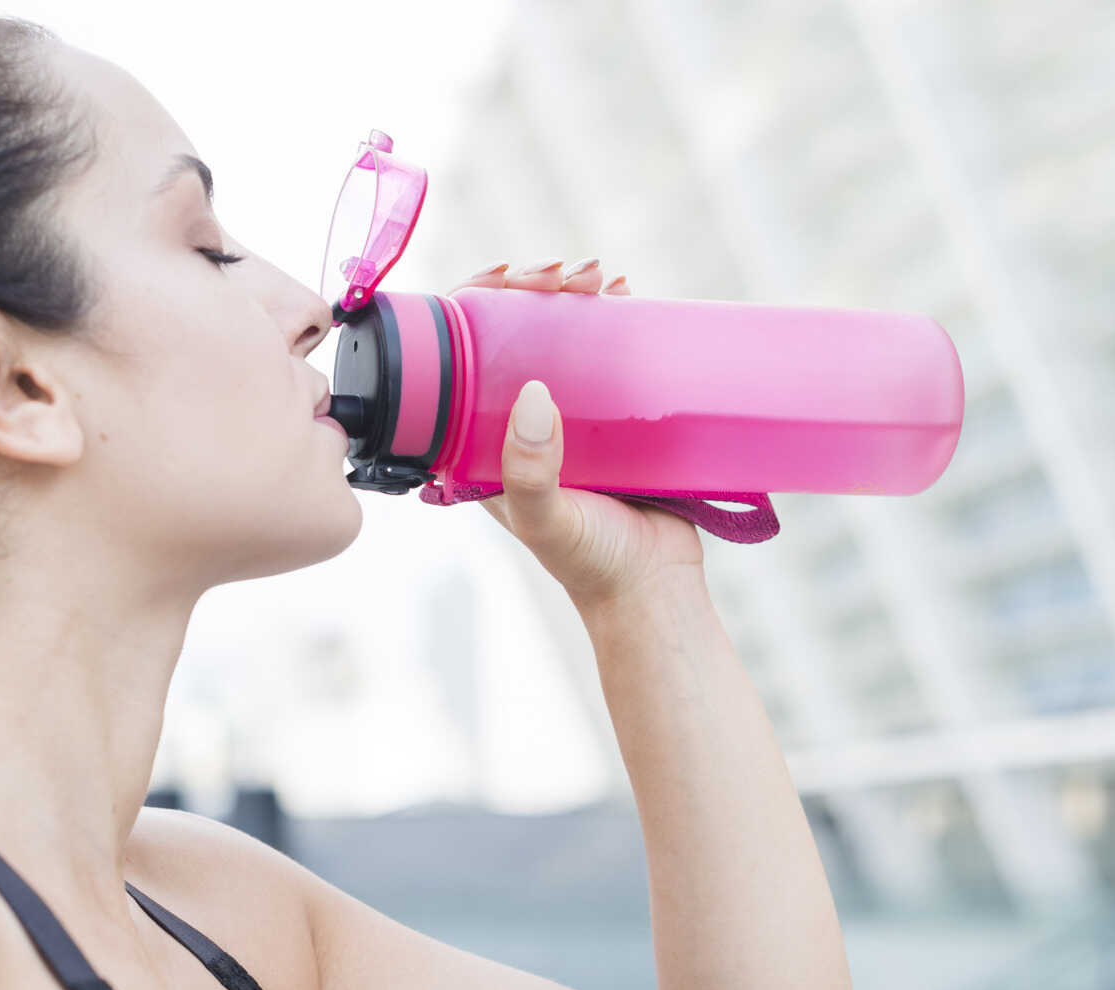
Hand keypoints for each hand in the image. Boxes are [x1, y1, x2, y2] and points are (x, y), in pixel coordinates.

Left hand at [447, 259, 703, 611]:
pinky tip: (624, 293)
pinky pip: (607, 352)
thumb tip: (531, 392)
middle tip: (564, 277)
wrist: (656, 587)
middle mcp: (516, 421)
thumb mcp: (547, 520)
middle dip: (532, 289)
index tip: (504, 278)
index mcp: (479, 442)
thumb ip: (530, 471)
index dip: (472, 305)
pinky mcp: (614, 415)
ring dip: (573, 295)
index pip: (458, 356)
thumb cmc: (591, 563)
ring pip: (559, 334)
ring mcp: (566, 414)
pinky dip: (613, 316)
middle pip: (510, 332)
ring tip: (600, 280)